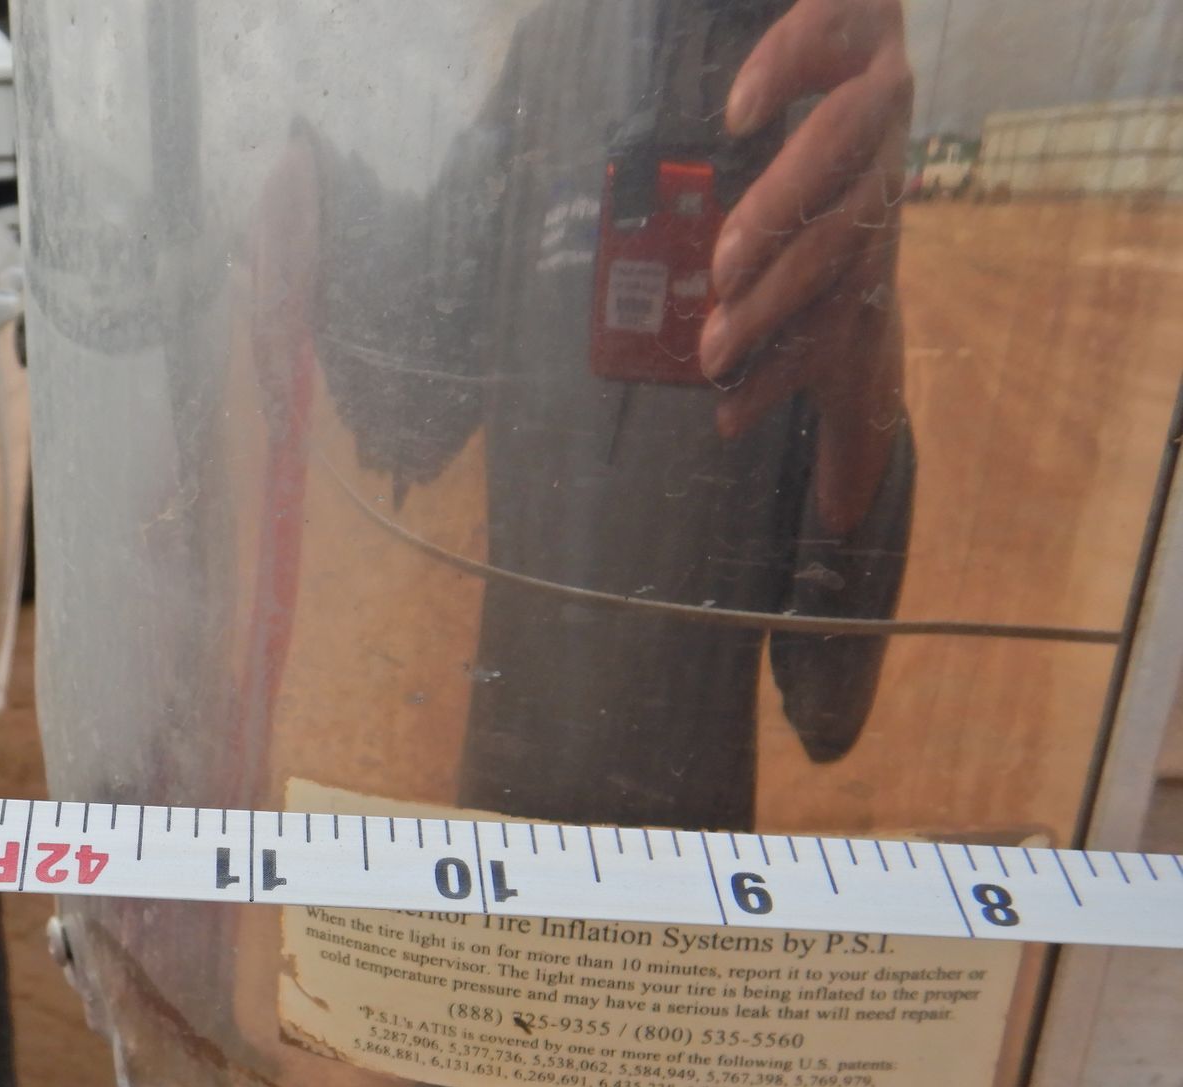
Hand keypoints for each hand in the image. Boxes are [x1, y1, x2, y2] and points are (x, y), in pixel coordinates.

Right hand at [699, 0, 912, 533]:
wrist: (863, 41)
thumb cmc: (840, 186)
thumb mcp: (840, 295)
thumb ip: (840, 399)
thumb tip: (849, 526)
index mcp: (872, 244)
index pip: (841, 320)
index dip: (789, 376)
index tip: (729, 422)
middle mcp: (881, 173)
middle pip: (840, 248)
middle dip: (780, 311)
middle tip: (716, 354)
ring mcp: (873, 96)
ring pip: (837, 156)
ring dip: (782, 216)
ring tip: (727, 258)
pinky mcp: (853, 24)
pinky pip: (826, 42)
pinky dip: (784, 74)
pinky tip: (737, 114)